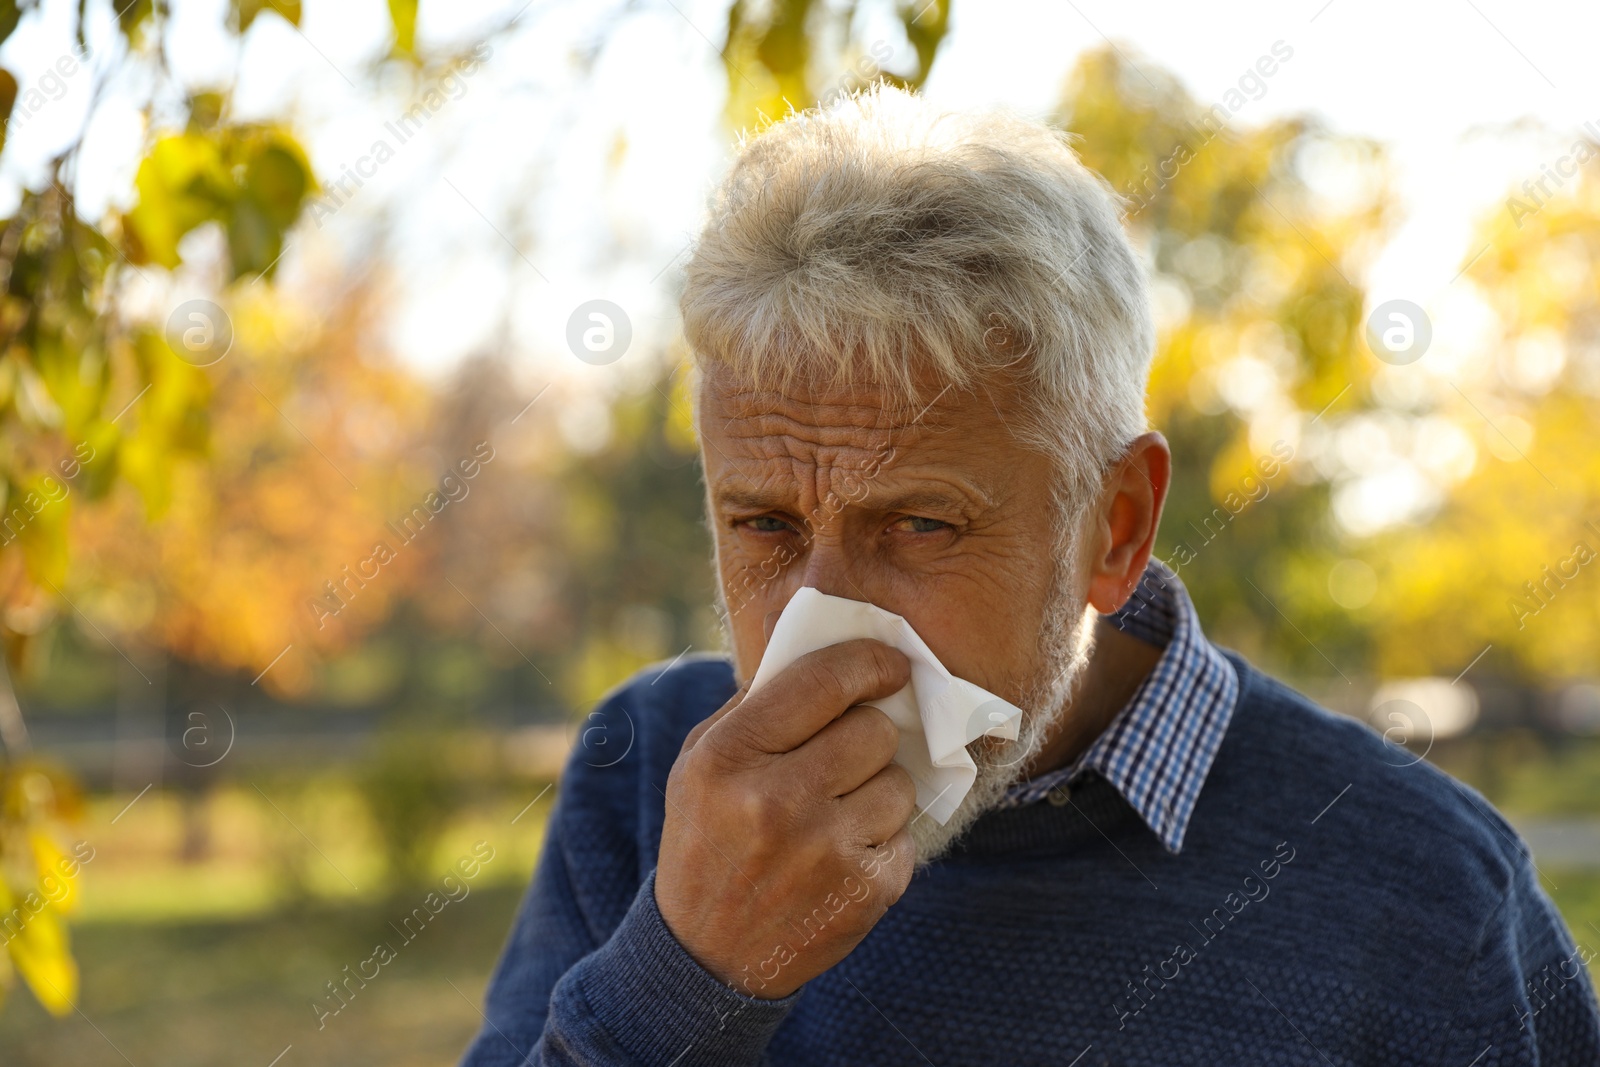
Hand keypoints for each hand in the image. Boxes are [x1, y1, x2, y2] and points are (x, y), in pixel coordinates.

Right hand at [654, 639, 918, 998]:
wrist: (706, 955)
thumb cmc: (708, 838)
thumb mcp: (700, 763)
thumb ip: (757, 706)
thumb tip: (834, 653)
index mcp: (728, 757)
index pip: (824, 682)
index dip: (870, 663)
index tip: (890, 665)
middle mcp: (776, 801)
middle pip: (873, 731)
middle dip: (868, 736)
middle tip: (846, 755)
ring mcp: (824, 851)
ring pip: (898, 782)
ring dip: (878, 790)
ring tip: (837, 812)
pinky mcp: (864, 892)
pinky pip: (904, 835)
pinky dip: (881, 840)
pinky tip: (841, 855)